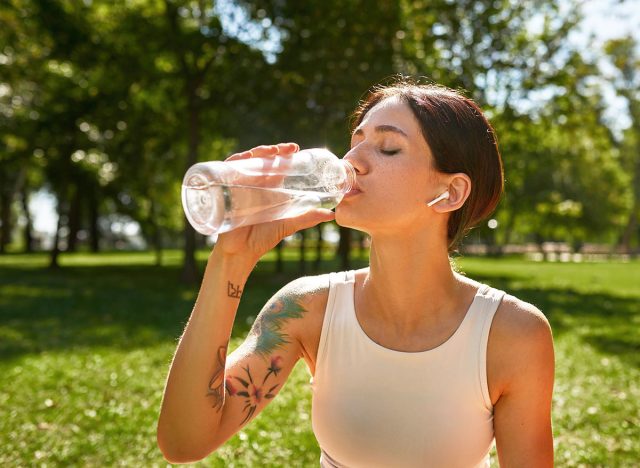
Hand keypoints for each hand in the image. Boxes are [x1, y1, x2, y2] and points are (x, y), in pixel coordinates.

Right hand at [212, 143, 335, 260]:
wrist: (241, 252)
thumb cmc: (262, 239)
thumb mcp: (288, 224)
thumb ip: (307, 218)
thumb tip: (331, 214)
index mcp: (269, 189)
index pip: (276, 165)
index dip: (284, 154)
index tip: (296, 149)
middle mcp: (254, 184)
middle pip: (262, 159)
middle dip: (274, 150)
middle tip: (288, 149)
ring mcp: (239, 186)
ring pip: (247, 161)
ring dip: (258, 152)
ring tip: (272, 151)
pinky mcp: (226, 190)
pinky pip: (227, 169)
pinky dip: (235, 161)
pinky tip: (245, 158)